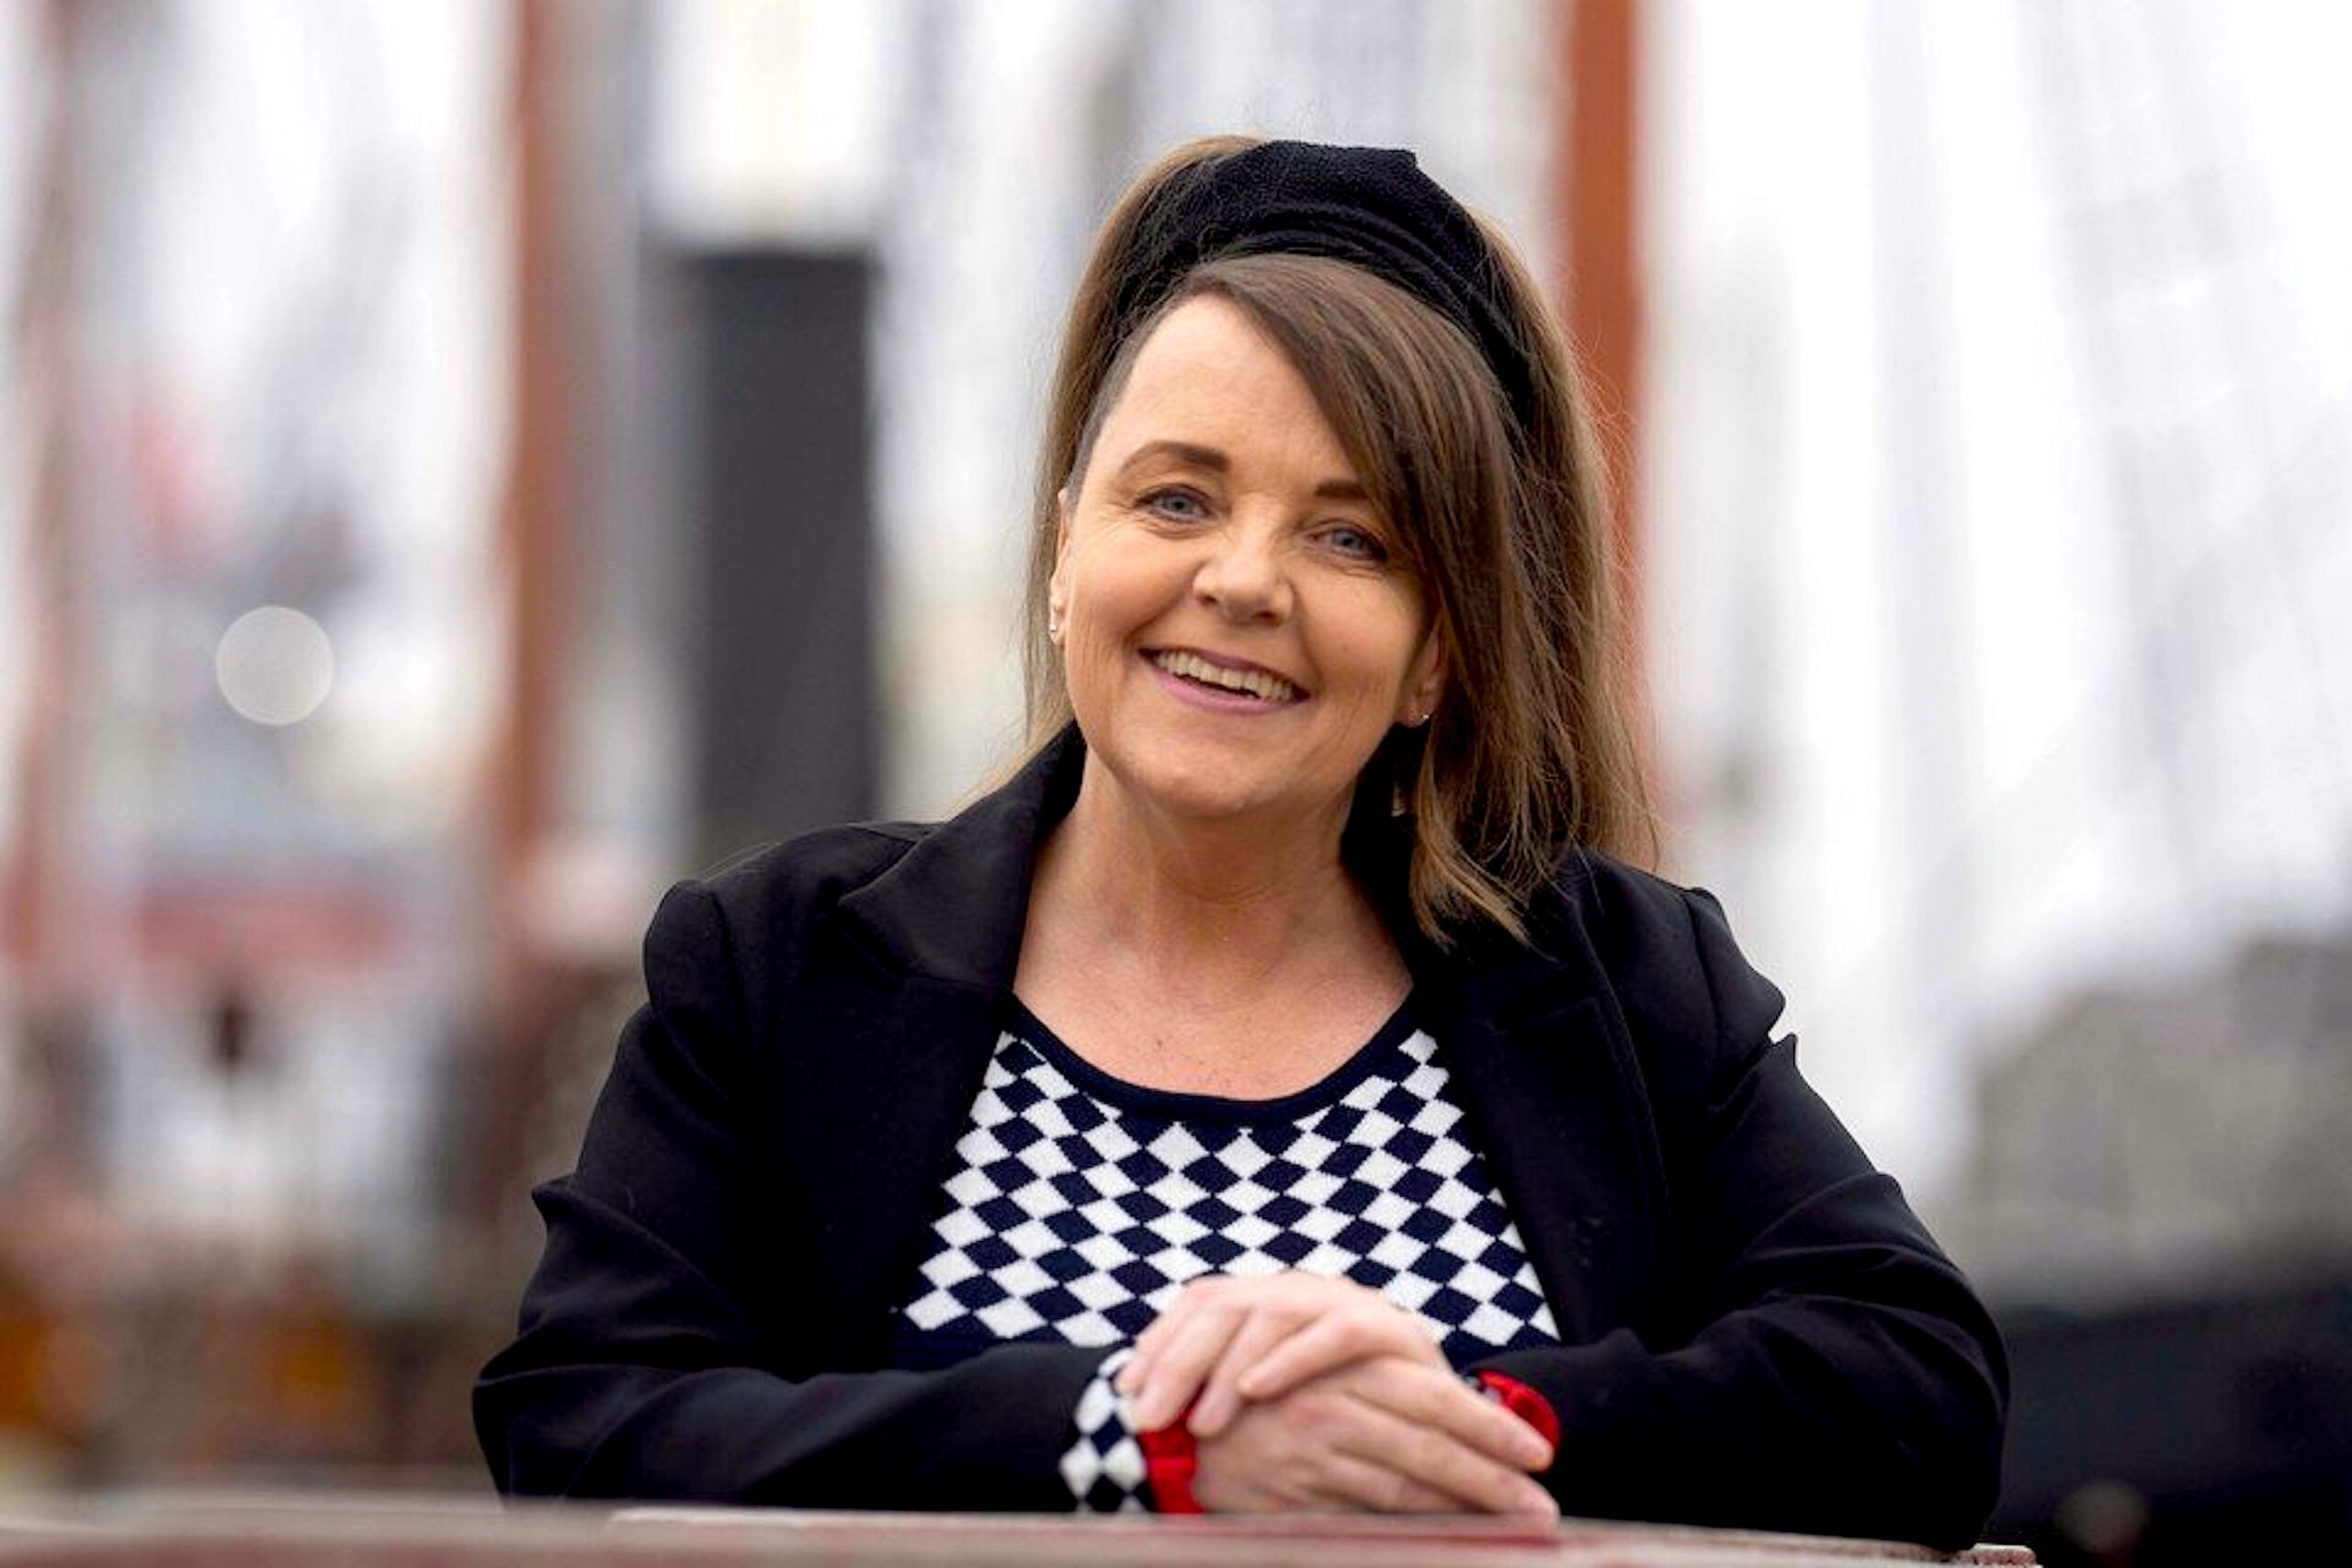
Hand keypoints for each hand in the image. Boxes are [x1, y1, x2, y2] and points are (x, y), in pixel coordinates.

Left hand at [1120, 1272, 1444, 1437]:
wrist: (1435, 1415)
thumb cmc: (1337, 1408)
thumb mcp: (1271, 1395)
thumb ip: (1220, 1388)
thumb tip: (1144, 1406)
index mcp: (1265, 1297)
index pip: (1199, 1302)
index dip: (1159, 1342)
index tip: (1124, 1391)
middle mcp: (1297, 1289)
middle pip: (1223, 1306)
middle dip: (1178, 1362)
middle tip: (1147, 1417)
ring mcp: (1341, 1301)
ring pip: (1271, 1316)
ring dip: (1228, 1370)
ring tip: (1199, 1423)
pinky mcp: (1386, 1326)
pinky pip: (1333, 1335)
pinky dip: (1292, 1360)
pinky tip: (1257, 1390)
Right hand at [1188, 1353, 1558, 1516]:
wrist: (1163, 1426)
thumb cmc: (1248, 1395)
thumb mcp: (1312, 1373)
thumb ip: (1371, 1390)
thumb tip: (1441, 1420)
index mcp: (1344, 1366)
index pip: (1432, 1398)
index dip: (1488, 1427)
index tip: (1538, 1455)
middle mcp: (1334, 1405)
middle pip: (1430, 1443)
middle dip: (1493, 1475)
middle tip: (1544, 1504)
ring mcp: (1314, 1453)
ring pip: (1406, 1486)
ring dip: (1468, 1507)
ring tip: (1519, 1523)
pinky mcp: (1296, 1496)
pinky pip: (1365, 1518)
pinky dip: (1412, 1530)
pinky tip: (1448, 1540)